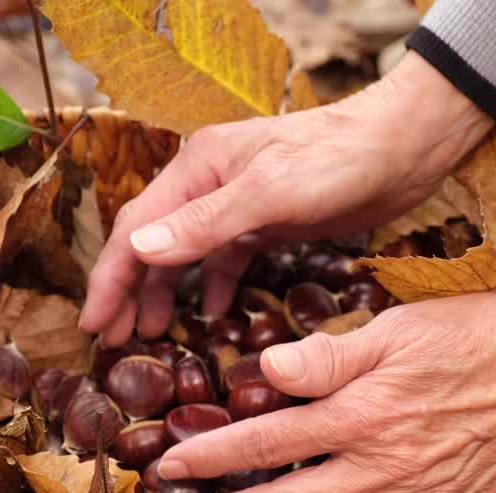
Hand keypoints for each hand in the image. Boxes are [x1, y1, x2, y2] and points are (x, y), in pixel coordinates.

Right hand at [79, 52, 492, 345]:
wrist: (402, 148)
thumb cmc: (337, 160)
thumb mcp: (269, 193)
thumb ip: (205, 224)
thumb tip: (139, 250)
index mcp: (197, 169)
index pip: (137, 229)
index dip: (110, 279)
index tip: (93, 325)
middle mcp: (210, 185)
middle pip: (154, 244)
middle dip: (130, 292)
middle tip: (113, 342)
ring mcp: (240, 204)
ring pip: (188, 256)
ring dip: (167, 294)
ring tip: (153, 338)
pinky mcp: (271, 223)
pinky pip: (228, 260)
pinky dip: (216, 288)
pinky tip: (212, 317)